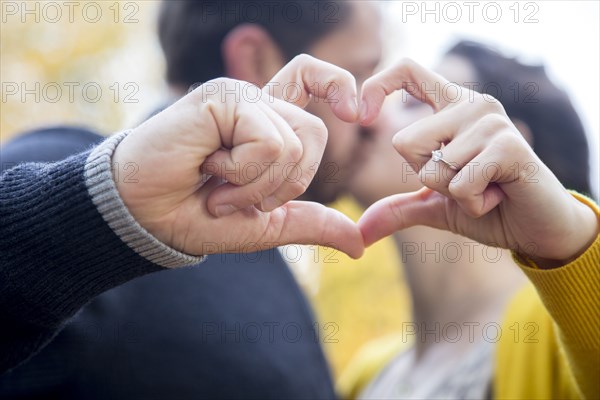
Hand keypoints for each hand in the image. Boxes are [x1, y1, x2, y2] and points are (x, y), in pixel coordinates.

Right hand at [112, 55, 363, 258]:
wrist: (147, 217)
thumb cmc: (198, 216)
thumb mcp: (267, 226)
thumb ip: (312, 225)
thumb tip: (360, 245)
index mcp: (268, 124)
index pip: (313, 79)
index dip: (339, 86)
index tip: (356, 114)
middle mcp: (256, 104)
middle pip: (316, 133)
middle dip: (285, 184)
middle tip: (238, 196)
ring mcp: (240, 96)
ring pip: (293, 144)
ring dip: (256, 185)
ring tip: (217, 185)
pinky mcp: (223, 97)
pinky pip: (268, 143)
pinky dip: (242, 174)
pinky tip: (207, 169)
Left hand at [357, 58, 597, 265]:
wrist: (536, 230)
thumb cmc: (488, 209)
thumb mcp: (435, 205)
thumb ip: (398, 209)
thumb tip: (361, 231)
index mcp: (452, 107)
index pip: (408, 71)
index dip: (378, 86)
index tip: (362, 117)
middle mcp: (472, 105)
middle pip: (404, 142)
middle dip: (428, 178)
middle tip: (466, 182)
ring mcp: (492, 122)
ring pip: (432, 168)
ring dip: (454, 194)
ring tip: (487, 188)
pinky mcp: (509, 146)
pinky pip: (460, 184)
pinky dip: (473, 203)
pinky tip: (499, 195)